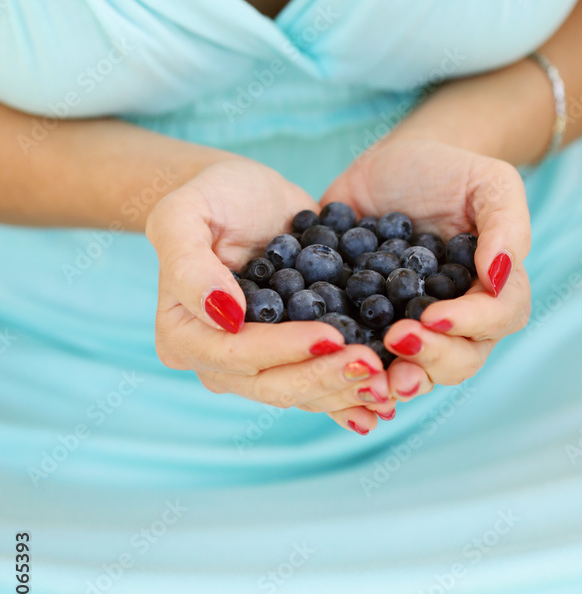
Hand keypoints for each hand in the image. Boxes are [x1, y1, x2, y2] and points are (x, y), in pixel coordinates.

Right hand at [145, 157, 395, 428]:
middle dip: (323, 377)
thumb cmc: (210, 196)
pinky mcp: (289, 356)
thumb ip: (189, 265)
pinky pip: (318, 384)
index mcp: (181, 334)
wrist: (243, 194)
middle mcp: (215, 360)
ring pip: (300, 392)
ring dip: (344, 391)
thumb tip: (226, 317)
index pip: (236, 353)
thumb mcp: (183, 214)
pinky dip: (350, 394)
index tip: (331, 336)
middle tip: (372, 366)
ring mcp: (254, 365)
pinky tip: (386, 400)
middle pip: (271, 384)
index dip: (284, 349)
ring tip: (388, 384)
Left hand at [320, 137, 531, 404]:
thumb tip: (499, 276)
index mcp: (493, 290)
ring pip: (416, 372)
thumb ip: (507, 224)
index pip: (498, 319)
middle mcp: (457, 320)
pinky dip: (351, 371)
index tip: (434, 315)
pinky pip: (367, 359)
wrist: (390, 165)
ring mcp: (412, 328)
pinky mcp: (369, 328)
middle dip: (431, 358)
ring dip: (394, 379)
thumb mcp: (488, 180)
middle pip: (460, 360)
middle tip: (397, 340)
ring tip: (369, 372)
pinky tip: (333, 367)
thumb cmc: (448, 170)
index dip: (470, 324)